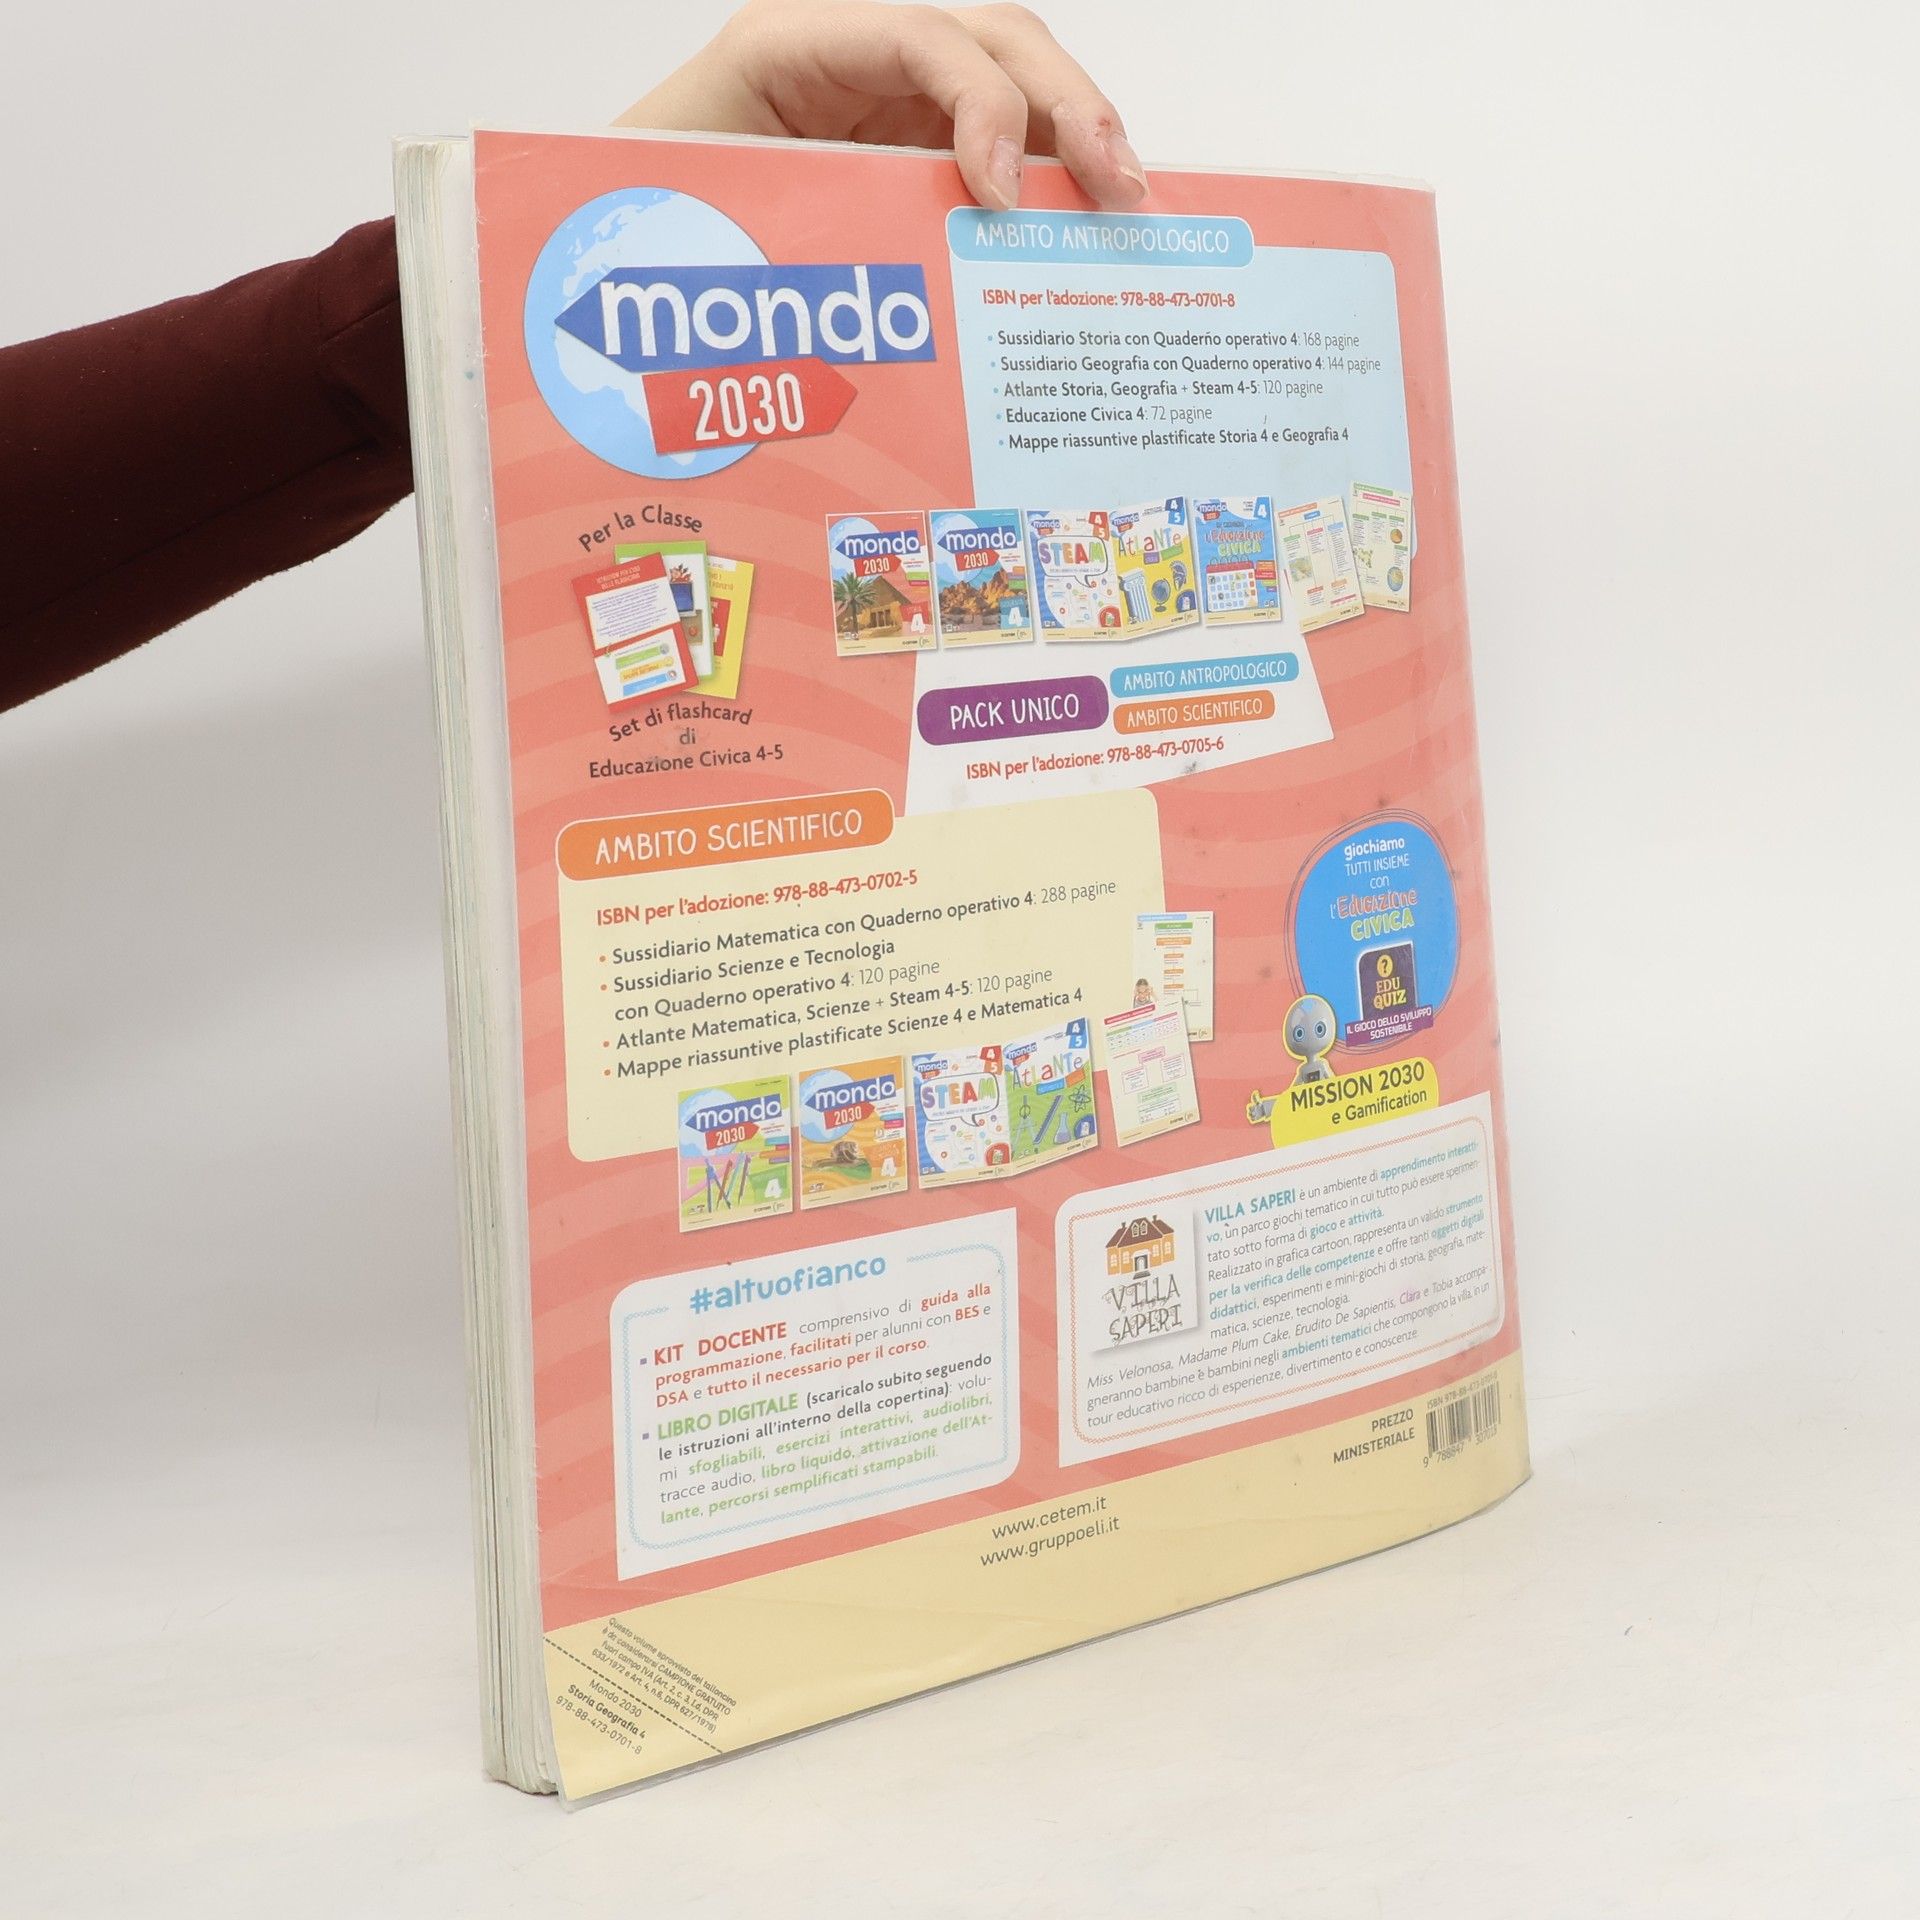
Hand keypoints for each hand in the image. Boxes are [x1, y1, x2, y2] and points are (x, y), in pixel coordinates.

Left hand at [618, 0, 1146, 212]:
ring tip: (1126, 206)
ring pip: (1015, 89)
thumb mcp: (691, 210)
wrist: (614, 259)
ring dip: (1078, 140)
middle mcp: (853, 62)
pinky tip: (1088, 233)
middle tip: (1118, 187)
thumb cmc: (642, 227)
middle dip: (1066, 107)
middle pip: (992, 40)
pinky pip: (1005, 153)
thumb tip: (847, 286)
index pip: (917, 35)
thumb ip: (765, 216)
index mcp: (787, 49)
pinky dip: (1053, 187)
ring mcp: (893, 106)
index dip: (979, 100)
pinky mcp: (918, 156)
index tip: (1001, 192)